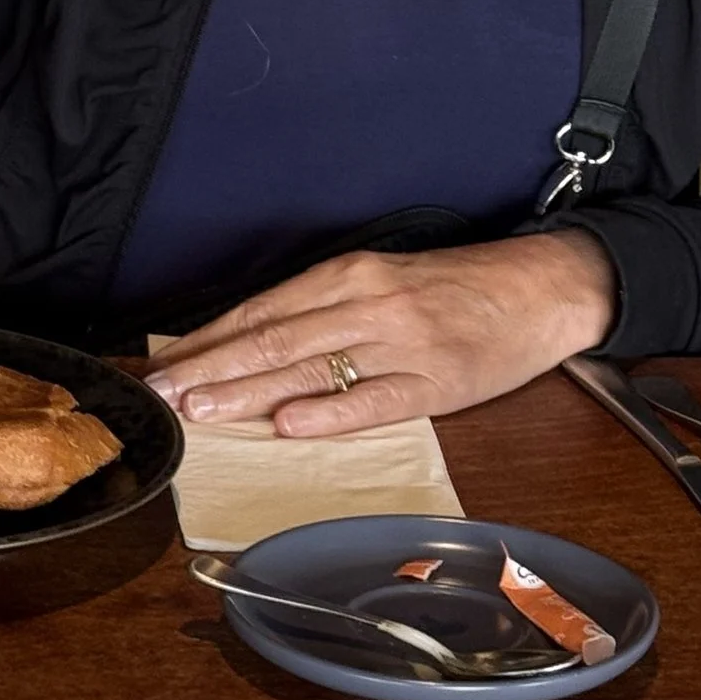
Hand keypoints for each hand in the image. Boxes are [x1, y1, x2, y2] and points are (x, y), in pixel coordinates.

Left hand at [147, 233, 617, 436]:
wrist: (541, 288)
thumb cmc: (456, 289)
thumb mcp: (382, 284)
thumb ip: (321, 313)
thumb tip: (247, 348)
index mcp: (348, 275)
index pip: (260, 310)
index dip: (205, 342)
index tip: (159, 368)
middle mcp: (367, 301)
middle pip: (272, 338)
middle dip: (208, 369)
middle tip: (159, 396)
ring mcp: (402, 342)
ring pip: (311, 366)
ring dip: (248, 391)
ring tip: (199, 412)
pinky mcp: (437, 380)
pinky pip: (375, 399)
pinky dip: (330, 412)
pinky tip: (290, 424)